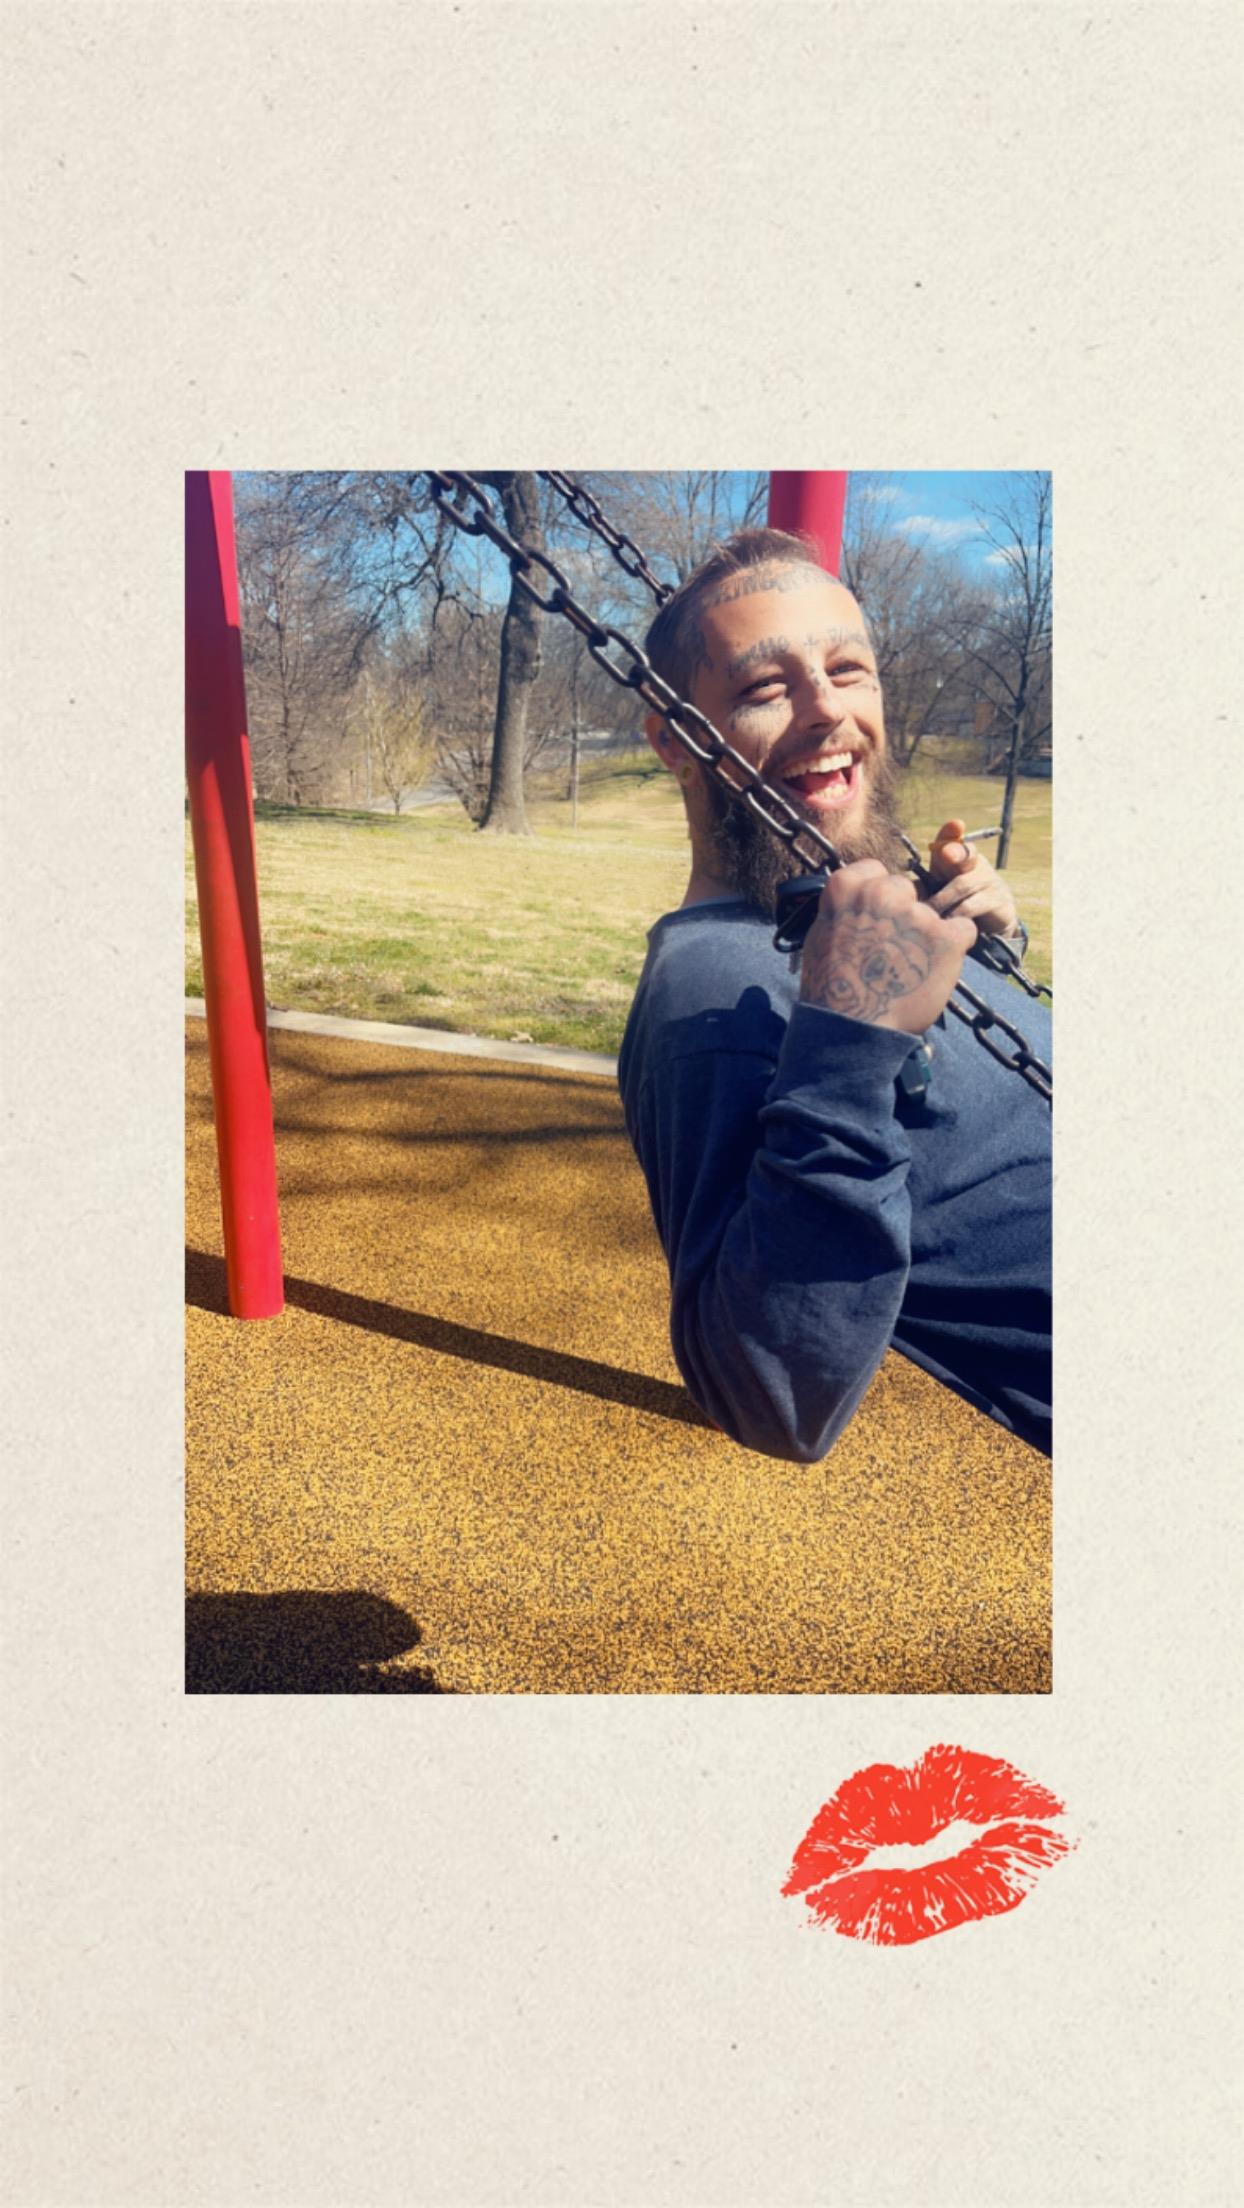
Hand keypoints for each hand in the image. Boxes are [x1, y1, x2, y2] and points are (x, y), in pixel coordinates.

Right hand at [798, 860, 976, 1035]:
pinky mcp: (946, 938)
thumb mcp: (821, 935)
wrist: (851, 1028)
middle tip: (895, 948)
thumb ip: (844, 910)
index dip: (880, 895)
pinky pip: (964, 931)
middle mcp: (882, 893)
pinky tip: (935, 969)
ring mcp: (916, 914)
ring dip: (927, 935)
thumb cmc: (831, 988)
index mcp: (847, 887)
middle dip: (905, 914)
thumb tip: (857, 902)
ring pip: (934, 913)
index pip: (876, 871)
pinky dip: (955, 948)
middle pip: (906, 890)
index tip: (879, 917)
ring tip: (911, 968)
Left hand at [924, 818, 1019, 939]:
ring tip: (926, 910)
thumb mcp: (941, 890)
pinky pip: (972, 907)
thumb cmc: (957, 902)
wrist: (991, 924)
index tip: (956, 824)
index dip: (953, 833)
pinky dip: (955, 915)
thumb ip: (925, 881)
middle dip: (954, 852)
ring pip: (963, 885)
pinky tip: (944, 922)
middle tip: (945, 854)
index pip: (957, 840)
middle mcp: (979, 865)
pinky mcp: (1000, 903)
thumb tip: (897, 883)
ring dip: (942, 899)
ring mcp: (992, 882)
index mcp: (962, 857)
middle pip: (966, 854)